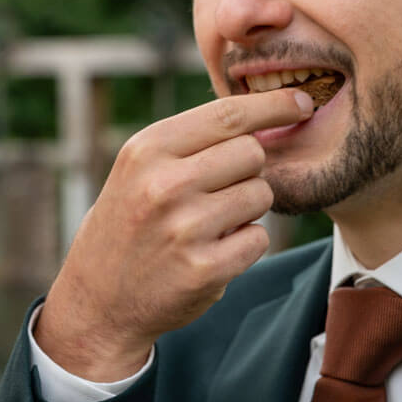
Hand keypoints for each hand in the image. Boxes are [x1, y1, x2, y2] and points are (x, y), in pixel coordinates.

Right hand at [36, 88, 312, 379]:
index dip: (274, 104)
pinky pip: (258, 239)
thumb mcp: (140, 169)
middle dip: (247, 168)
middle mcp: (164, 184)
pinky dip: (244, 245)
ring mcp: (185, 228)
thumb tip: (266, 114)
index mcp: (147, 150)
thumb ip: (192, 141)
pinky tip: (212, 252)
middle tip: (219, 190)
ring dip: (247, 208)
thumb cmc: (129, 222)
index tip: (302, 101)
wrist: (98, 299)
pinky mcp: (204, 269)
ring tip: (209, 223)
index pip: (228, 115)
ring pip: (260, 194)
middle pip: (252, 152)